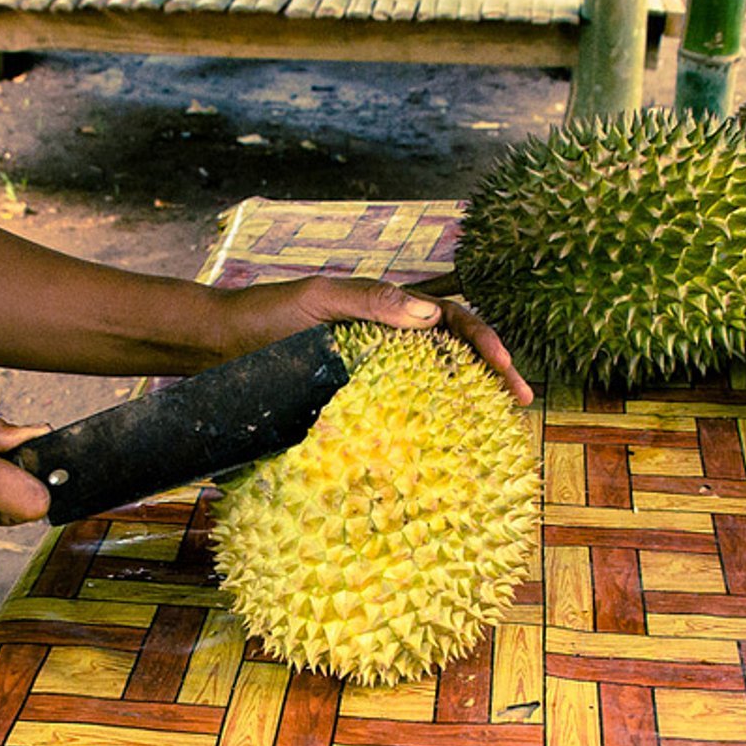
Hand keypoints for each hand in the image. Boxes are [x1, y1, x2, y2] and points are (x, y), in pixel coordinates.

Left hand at [212, 276, 532, 404]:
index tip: (507, 371)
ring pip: (435, 379)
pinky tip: (442, 445)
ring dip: (468, 398)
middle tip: (522, 402)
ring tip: (496, 427)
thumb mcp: (319, 300)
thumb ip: (372, 301)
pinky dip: (429, 421)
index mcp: (389, 308)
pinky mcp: (358, 393)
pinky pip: (403, 405)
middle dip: (493, 371)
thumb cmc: (267, 315)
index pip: (452, 319)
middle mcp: (389, 335)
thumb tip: (430, 315)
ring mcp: (375, 365)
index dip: (485, 342)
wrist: (223, 343)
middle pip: (455, 349)